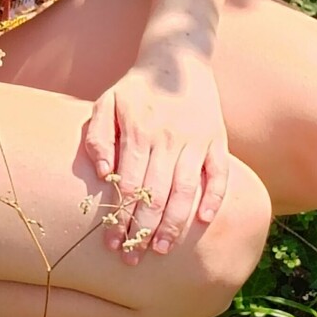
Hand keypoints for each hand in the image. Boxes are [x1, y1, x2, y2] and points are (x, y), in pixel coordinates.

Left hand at [80, 53, 228, 261]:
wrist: (177, 59)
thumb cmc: (136, 88)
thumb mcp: (106, 103)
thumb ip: (97, 137)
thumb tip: (102, 173)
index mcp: (138, 132)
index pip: (128, 184)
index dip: (120, 216)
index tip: (112, 242)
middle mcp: (168, 139)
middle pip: (155, 194)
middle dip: (144, 230)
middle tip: (134, 257)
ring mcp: (196, 140)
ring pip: (185, 189)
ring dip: (174, 223)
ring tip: (162, 249)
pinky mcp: (217, 140)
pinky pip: (219, 174)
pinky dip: (214, 198)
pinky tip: (204, 221)